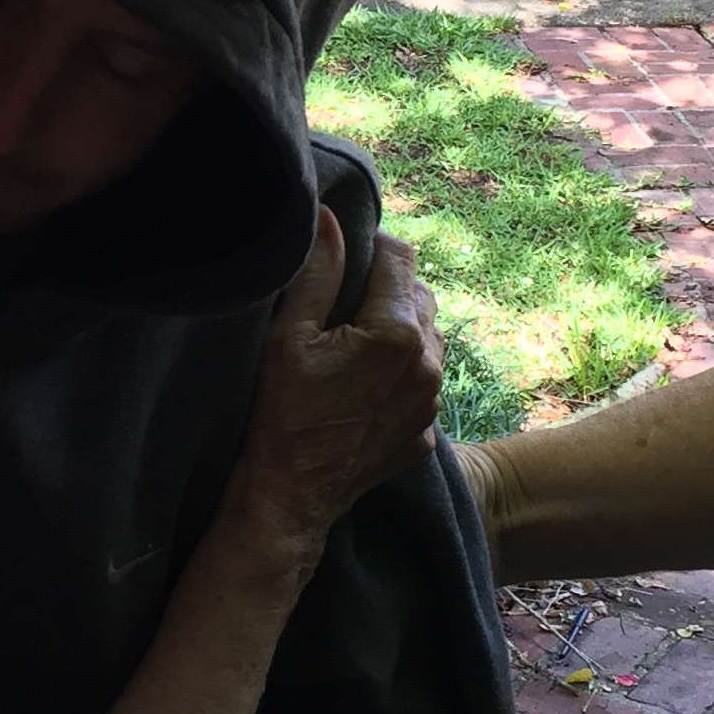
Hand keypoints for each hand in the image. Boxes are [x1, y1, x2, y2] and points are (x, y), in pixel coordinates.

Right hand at [232, 213, 445, 555]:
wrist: (291, 496)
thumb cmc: (283, 413)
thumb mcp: (290, 335)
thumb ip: (318, 271)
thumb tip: (329, 218)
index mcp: (395, 331)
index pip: (400, 257)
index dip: (372, 246)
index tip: (345, 256)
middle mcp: (426, 362)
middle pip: (419, 295)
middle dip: (387, 289)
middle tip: (343, 304)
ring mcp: (431, 401)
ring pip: (427, 339)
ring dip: (399, 331)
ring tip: (355, 345)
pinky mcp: (425, 431)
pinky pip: (422, 383)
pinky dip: (400, 374)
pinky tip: (362, 387)